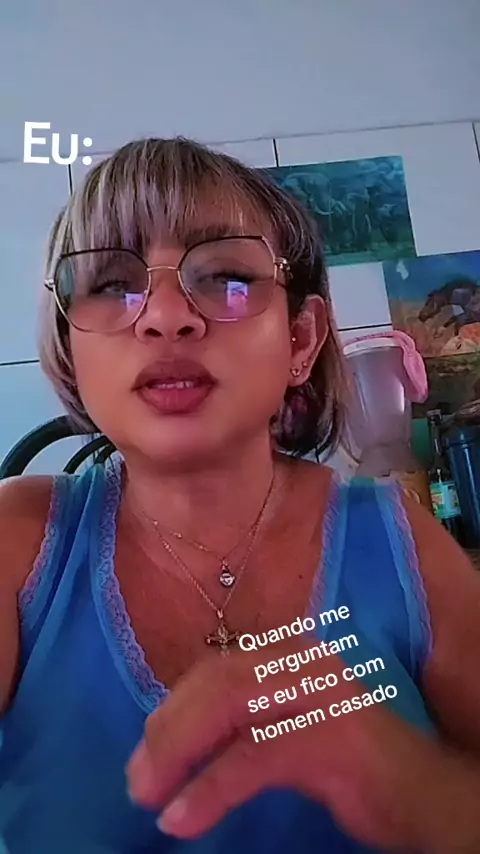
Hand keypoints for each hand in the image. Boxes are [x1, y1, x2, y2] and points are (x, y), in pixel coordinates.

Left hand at [126, 638, 442, 849]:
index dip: (174, 709)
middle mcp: (302, 659)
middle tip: (137, 781)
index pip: (216, 668)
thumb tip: (170, 738)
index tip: (146, 754)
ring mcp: (318, 692)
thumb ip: (243, 714)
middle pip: (216, 681)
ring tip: (148, 796)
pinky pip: (252, 758)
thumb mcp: (286, 723)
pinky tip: (182, 821)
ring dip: (177, 754)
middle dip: (168, 731)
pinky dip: (210, 790)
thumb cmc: (350, 761)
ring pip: (229, 706)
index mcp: (290, 652)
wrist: (424, 791)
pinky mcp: (330, 737)